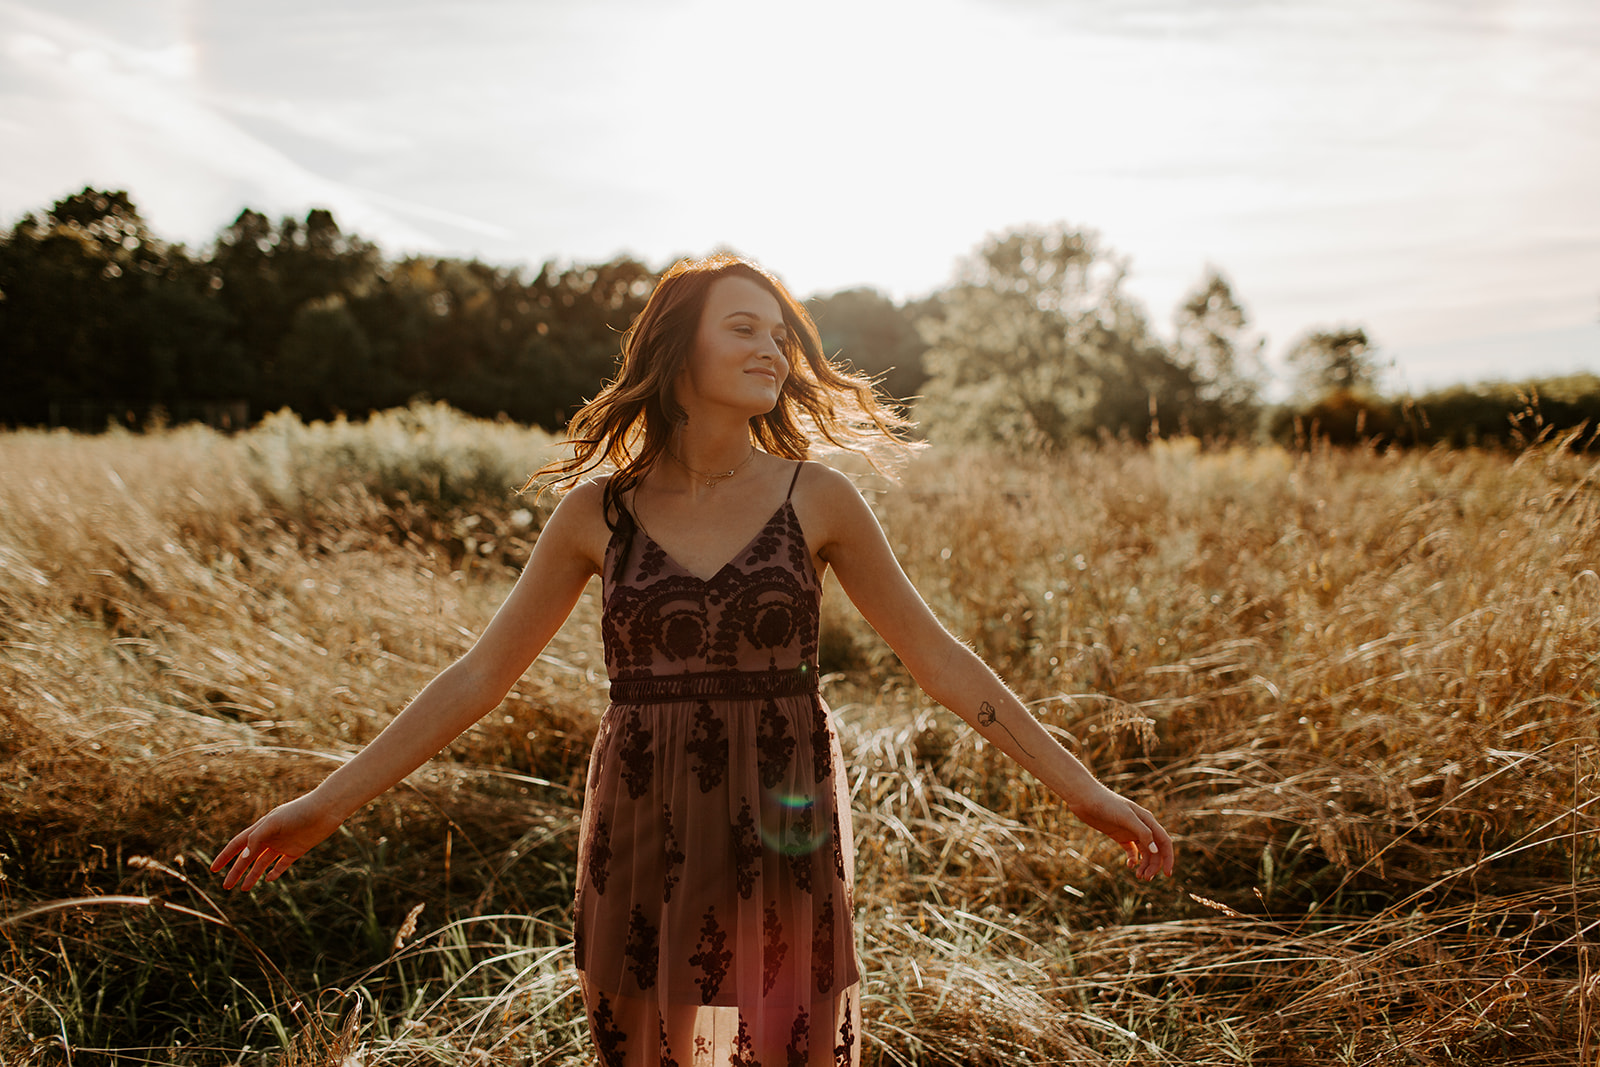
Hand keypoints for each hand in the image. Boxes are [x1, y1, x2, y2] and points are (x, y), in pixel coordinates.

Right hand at [210, 793, 342, 890]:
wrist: (326, 810)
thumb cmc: (299, 812)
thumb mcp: (274, 823)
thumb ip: (257, 839)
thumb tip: (242, 858)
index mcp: (261, 828)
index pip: (238, 844)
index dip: (225, 857)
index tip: (213, 870)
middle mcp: (270, 837)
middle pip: (248, 857)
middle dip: (236, 872)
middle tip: (226, 887)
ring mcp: (283, 844)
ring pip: (263, 863)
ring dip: (253, 875)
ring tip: (244, 889)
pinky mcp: (297, 850)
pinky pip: (282, 864)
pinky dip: (275, 872)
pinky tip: (268, 880)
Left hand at [1067, 785, 1175, 880]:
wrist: (1085, 799)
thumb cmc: (1107, 804)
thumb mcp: (1126, 817)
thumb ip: (1143, 833)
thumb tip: (1156, 851)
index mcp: (1148, 821)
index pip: (1164, 842)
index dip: (1168, 858)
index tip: (1167, 874)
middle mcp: (1142, 827)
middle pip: (1155, 850)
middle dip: (1154, 866)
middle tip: (1145, 878)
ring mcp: (1131, 831)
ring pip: (1144, 852)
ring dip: (1144, 865)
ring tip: (1138, 876)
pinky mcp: (1120, 835)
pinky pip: (1131, 850)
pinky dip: (1133, 860)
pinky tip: (1129, 866)